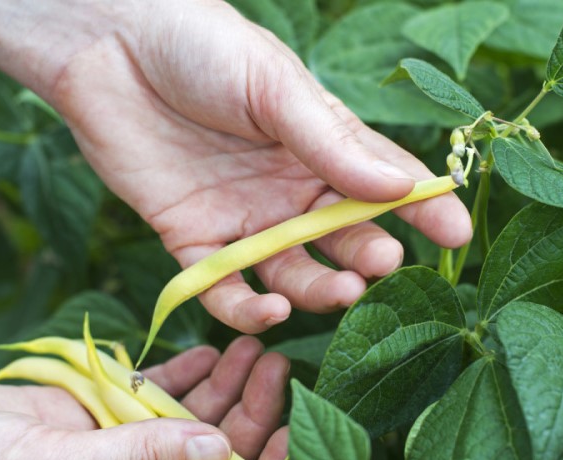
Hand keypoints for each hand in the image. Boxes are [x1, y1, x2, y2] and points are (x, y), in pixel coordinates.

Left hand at [0, 0, 471, 331]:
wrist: (106, 46)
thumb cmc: (199, 47)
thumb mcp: (273, 85)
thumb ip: (330, 141)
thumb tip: (400, 186)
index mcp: (319, 144)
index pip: (383, 183)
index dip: (422, 209)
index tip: (457, 234)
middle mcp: (288, 189)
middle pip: (341, 238)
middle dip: (367, 255)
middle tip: (380, 264)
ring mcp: (244, 220)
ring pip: (292, 273)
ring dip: (317, 290)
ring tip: (337, 292)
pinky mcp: (193, 242)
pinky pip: (225, 289)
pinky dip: (245, 308)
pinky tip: (266, 311)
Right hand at [0, 337, 290, 459]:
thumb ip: (137, 458)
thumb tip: (216, 449)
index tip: (293, 441)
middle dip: (248, 419)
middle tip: (276, 369)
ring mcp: (110, 450)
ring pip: (185, 422)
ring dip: (222, 388)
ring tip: (256, 347)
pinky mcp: (90, 413)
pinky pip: (150, 394)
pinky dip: (180, 374)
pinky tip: (212, 350)